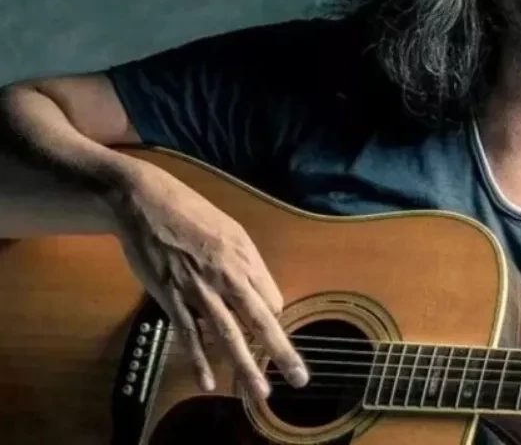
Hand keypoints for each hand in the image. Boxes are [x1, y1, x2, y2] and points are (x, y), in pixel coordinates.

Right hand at [109, 160, 307, 397]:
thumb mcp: (231, 230)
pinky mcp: (172, 297)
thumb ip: (246, 262)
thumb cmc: (191, 214)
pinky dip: (199, 360)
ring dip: (246, 367)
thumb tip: (258, 292)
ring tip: (260, 391)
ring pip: (229, 335)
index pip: (271, 300)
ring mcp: (200, 290)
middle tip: (300, 378)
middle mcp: (228, 276)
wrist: (147, 202)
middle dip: (282, 352)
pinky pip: (189, 335)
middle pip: (261, 321)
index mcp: (246, 258)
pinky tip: (208, 382)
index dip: (272, 318)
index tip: (268, 328)